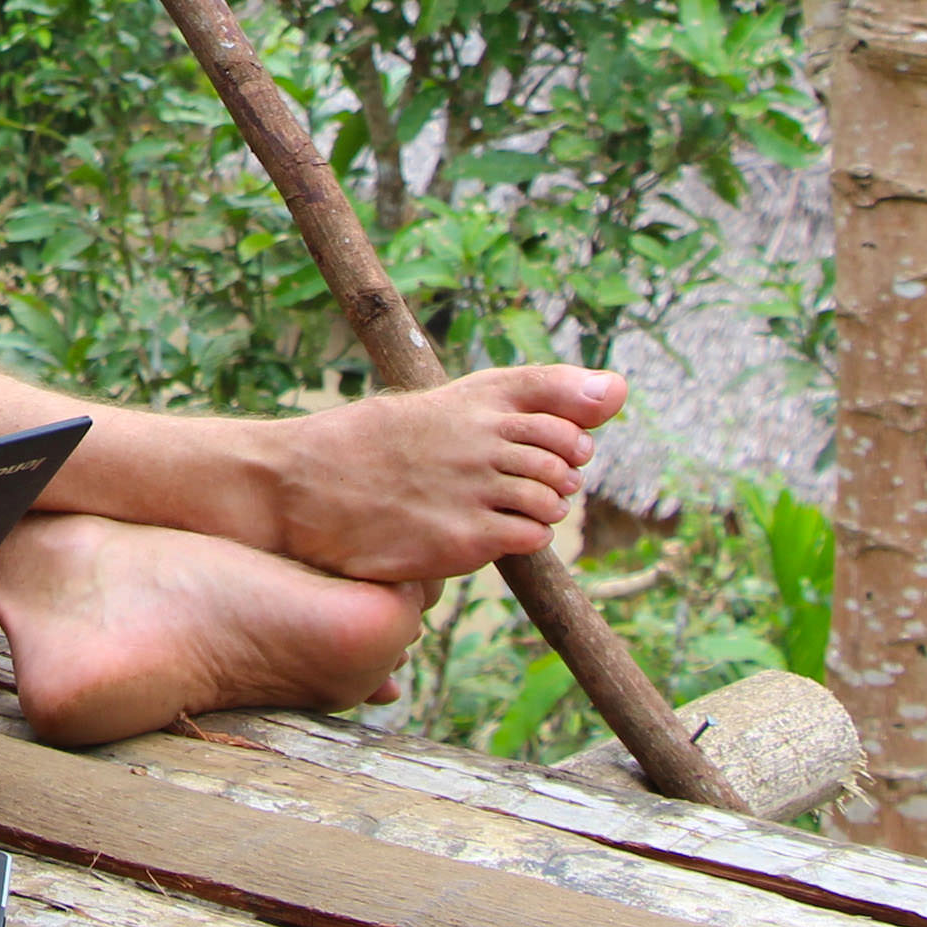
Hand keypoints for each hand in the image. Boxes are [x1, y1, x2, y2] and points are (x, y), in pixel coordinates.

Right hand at [264, 363, 627, 581]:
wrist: (303, 487)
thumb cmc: (376, 444)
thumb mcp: (448, 402)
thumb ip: (535, 393)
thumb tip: (623, 387)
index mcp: (473, 397)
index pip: (562, 408)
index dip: (567, 435)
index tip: (542, 446)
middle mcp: (479, 437)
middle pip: (565, 456)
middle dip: (557, 474)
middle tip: (512, 483)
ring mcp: (473, 488)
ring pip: (553, 500)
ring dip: (540, 509)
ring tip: (497, 509)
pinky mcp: (463, 539)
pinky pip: (531, 538)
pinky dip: (524, 538)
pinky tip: (488, 532)